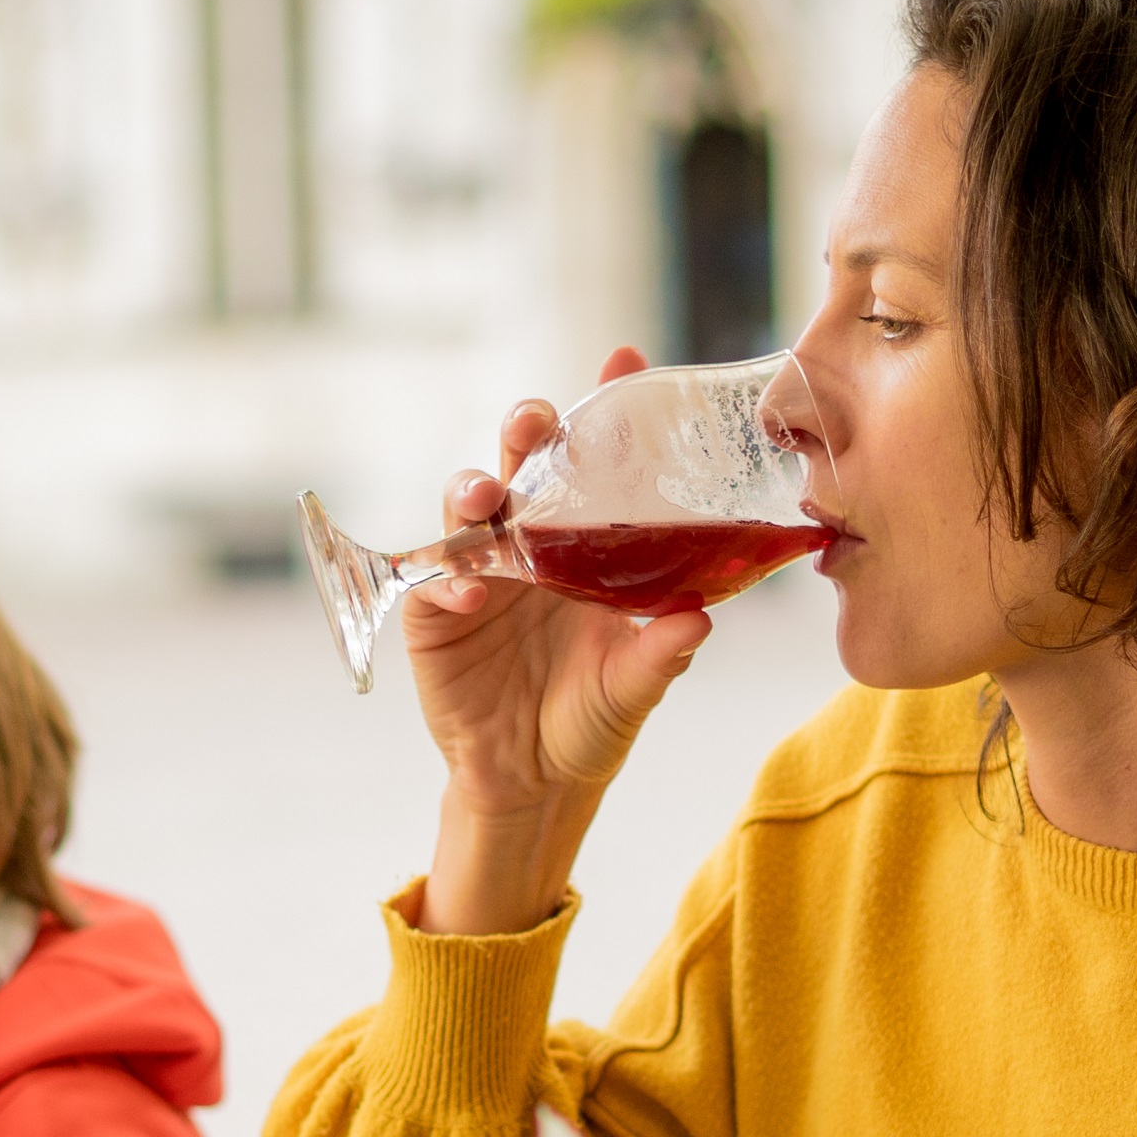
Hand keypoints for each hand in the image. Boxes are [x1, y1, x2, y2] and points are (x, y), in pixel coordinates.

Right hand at [409, 346, 716, 935]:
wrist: (536, 782)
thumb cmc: (590, 720)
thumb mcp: (635, 687)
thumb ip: (661, 652)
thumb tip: (699, 619)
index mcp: (582, 544)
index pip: (593, 462)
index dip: (604, 407)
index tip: (624, 355)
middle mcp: (528, 544)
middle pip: (520, 466)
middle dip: (524, 431)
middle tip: (534, 421)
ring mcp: (478, 573)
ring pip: (466, 508)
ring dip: (473, 491)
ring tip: (487, 495)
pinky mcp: (437, 614)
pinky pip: (437, 580)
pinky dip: (454, 577)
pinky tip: (475, 585)